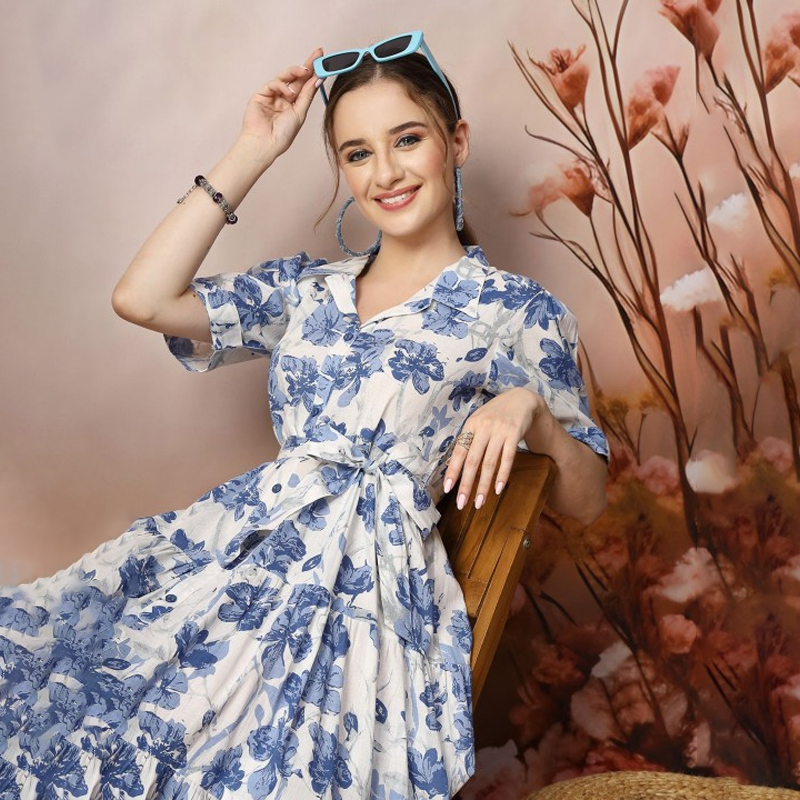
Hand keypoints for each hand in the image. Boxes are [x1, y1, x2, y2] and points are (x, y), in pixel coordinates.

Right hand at [238, 48, 323, 159]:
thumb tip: (317, 79)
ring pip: (285, 77)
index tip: (324, 61)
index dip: (314, 73)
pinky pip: (274, 83)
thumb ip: (307, 95)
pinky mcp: (262, 94)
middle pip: (296, 77)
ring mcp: (272, 95)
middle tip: (317, 55)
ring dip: (296, 72)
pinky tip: (288, 93)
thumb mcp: (300, 113)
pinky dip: (282, 85)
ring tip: (305, 71)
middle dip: (307, 65)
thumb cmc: (282, 135)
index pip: (306, 85)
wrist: (265, 144)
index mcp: (295, 104)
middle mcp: (284, 98)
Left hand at [443, 388, 547, 509]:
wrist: (522, 399)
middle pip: (472, 460)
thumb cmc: (496, 415)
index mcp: (471, 425)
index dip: (453, 471)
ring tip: (479, 502)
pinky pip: (507, 458)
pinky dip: (502, 475)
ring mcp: (500, 430)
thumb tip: (455, 465)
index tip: (447, 489)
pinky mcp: (514, 434)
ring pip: (489, 463)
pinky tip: (498, 489)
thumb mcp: (479, 421)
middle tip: (462, 504)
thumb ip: (469, 439)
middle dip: (466, 484)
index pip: (459, 451)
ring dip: (484, 485)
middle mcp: (484, 427)